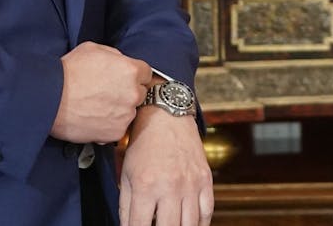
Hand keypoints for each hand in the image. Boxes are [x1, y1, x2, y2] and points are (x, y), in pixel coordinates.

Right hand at [50, 42, 149, 143]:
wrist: (51, 98)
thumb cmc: (69, 71)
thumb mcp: (94, 49)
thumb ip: (115, 56)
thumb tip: (121, 62)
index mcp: (131, 70)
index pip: (147, 73)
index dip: (134, 75)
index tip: (124, 79)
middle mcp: (133, 93)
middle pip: (140, 93)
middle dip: (128, 92)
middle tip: (108, 93)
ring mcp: (125, 115)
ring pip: (130, 112)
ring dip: (119, 110)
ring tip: (98, 106)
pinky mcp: (116, 133)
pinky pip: (118, 128)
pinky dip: (109, 125)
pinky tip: (94, 117)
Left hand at [118, 106, 213, 225]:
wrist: (167, 117)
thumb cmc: (144, 143)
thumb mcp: (126, 173)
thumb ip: (125, 204)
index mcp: (145, 185)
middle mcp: (170, 186)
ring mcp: (190, 184)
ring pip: (190, 225)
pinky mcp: (205, 179)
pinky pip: (207, 212)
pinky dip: (201, 224)